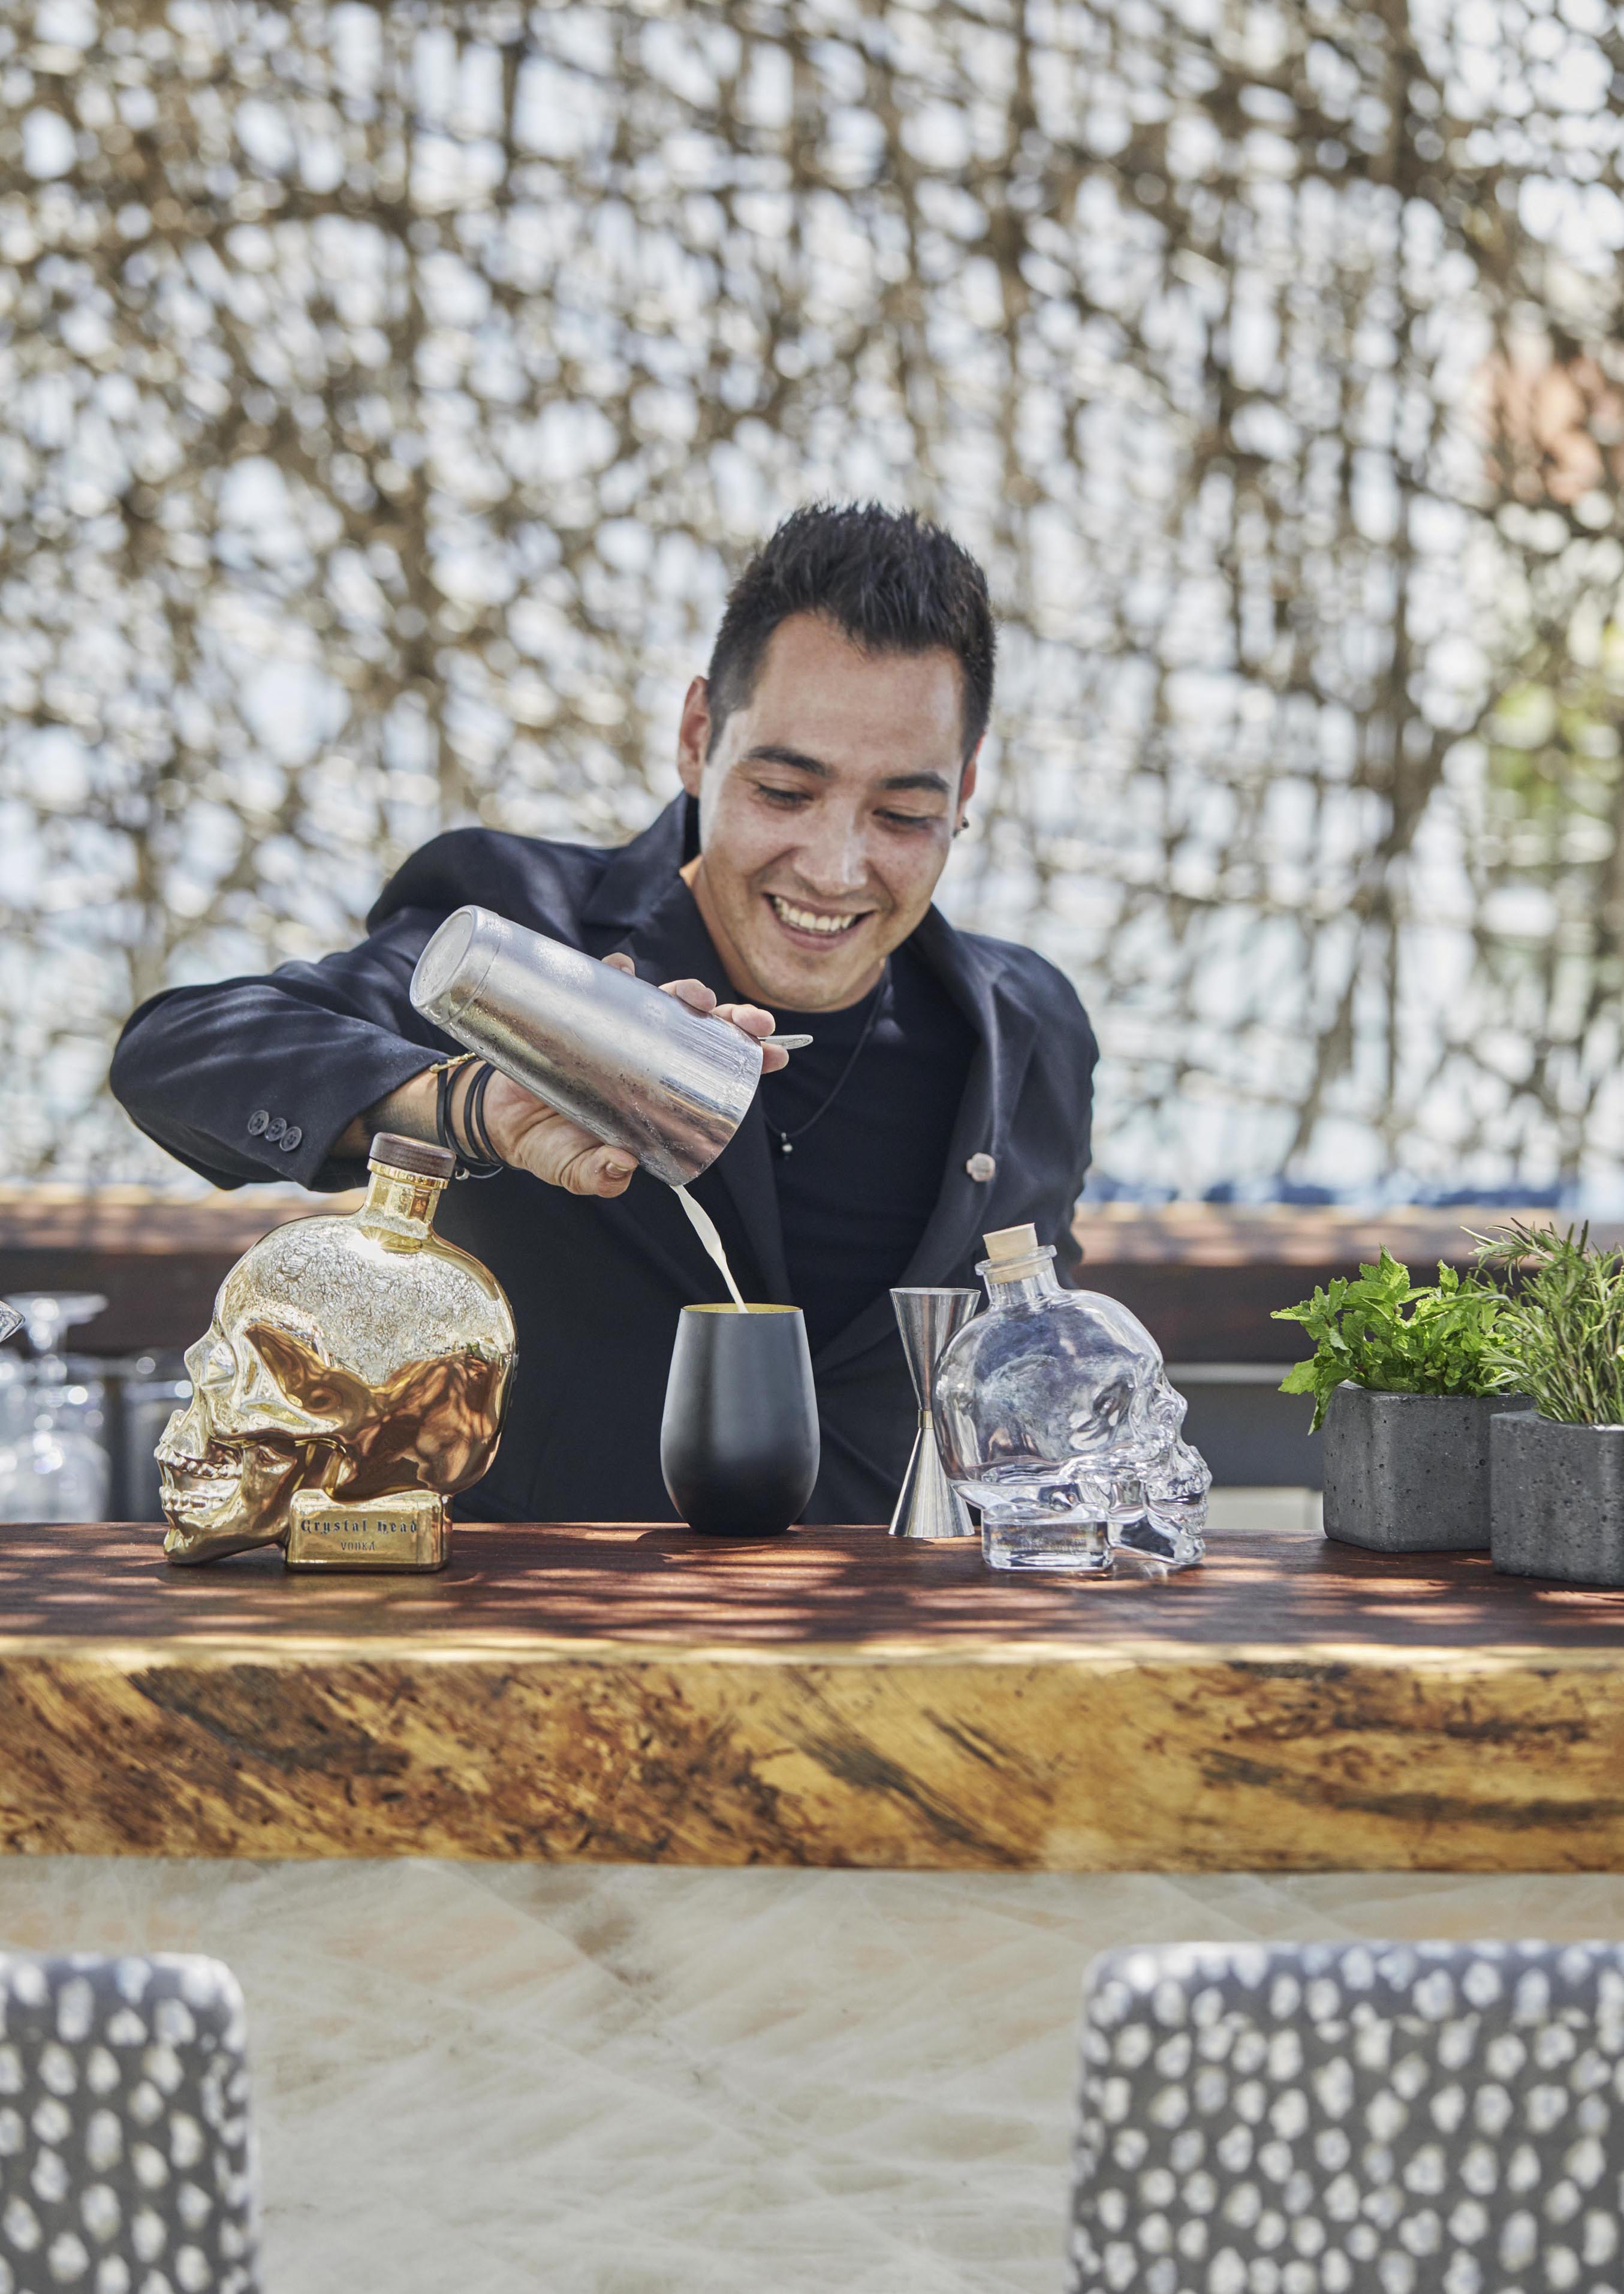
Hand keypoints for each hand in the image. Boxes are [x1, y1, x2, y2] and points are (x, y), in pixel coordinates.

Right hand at [475, 955, 783, 1199]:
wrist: (495, 1119)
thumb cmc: (547, 1144)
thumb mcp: (574, 1169)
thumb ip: (597, 1176)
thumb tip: (621, 1167)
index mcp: (658, 1092)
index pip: (714, 1070)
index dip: (746, 1059)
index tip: (774, 1054)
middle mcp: (646, 1054)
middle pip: (701, 1028)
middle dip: (733, 1018)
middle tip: (752, 1021)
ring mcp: (617, 1029)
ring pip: (663, 1000)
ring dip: (686, 991)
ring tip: (694, 997)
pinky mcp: (580, 1010)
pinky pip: (603, 981)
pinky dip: (615, 969)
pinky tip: (623, 967)